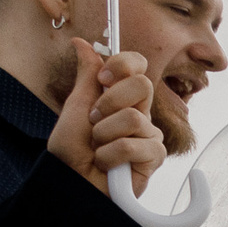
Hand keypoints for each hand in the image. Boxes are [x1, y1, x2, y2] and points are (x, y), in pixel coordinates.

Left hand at [49, 41, 163, 197]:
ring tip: (98, 149)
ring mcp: (150, 136)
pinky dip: (112, 155)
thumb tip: (82, 42)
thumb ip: (87, 76)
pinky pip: (134, 145)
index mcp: (122, 98)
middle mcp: (140, 114)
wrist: (74, 184)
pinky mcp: (155, 158)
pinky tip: (109, 165)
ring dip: (104, 135)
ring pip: (134, 118)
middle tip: (95, 122)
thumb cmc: (72, 152)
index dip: (123, 64)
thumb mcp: (75, 107)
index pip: (137, 66)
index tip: (104, 78)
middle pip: (142, 85)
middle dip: (109, 103)